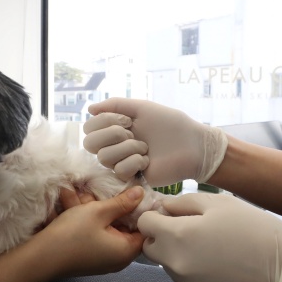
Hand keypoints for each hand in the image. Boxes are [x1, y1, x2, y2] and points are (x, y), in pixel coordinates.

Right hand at [37, 186, 145, 277]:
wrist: (40, 258)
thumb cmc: (72, 235)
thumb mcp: (99, 212)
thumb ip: (122, 202)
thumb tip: (141, 194)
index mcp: (127, 250)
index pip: (143, 228)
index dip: (139, 209)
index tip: (131, 193)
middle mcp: (118, 258)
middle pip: (122, 226)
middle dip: (109, 206)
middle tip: (95, 193)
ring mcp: (102, 258)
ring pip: (105, 227)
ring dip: (92, 210)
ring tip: (75, 195)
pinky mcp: (89, 256)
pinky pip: (94, 234)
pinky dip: (86, 220)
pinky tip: (70, 204)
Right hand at [83, 98, 227, 185]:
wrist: (192, 145)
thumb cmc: (171, 124)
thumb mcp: (143, 108)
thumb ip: (116, 104)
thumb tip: (89, 108)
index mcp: (116, 128)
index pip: (89, 127)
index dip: (104, 122)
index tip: (127, 120)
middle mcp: (115, 145)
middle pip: (90, 144)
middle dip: (111, 135)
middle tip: (133, 133)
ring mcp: (122, 162)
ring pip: (104, 158)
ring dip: (127, 148)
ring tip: (145, 147)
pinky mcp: (132, 177)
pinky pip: (119, 170)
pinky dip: (134, 162)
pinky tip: (148, 160)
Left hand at [137, 193, 281, 281]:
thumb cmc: (252, 227)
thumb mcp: (217, 202)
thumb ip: (181, 203)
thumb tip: (162, 208)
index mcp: (176, 236)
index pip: (144, 225)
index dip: (155, 216)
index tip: (170, 215)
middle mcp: (176, 265)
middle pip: (153, 250)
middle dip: (164, 238)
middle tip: (191, 230)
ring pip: (173, 268)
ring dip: (182, 257)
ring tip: (213, 248)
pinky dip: (201, 275)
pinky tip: (223, 267)